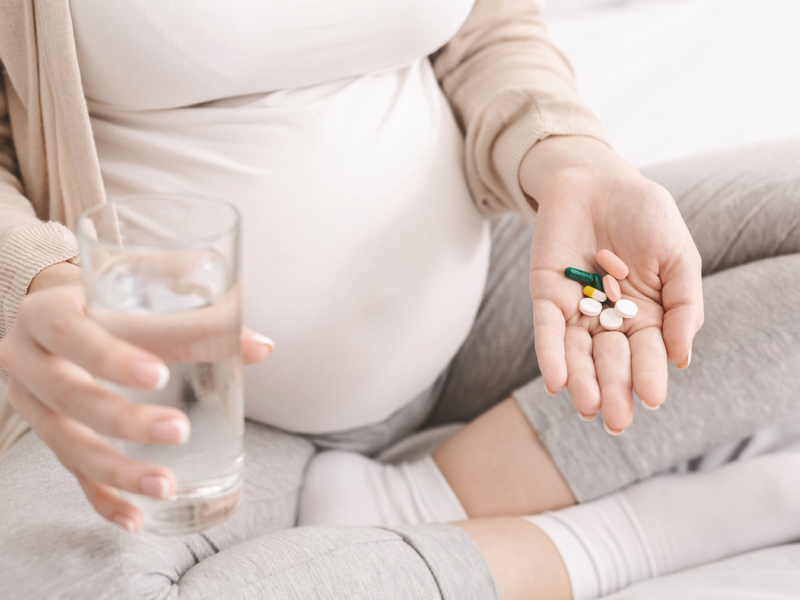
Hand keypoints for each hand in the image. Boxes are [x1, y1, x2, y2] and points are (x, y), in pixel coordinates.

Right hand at [0, 262, 273, 530]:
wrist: (57, 308)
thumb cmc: (111, 296)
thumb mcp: (142, 286)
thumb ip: (198, 312)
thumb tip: (261, 347)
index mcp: (48, 311)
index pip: (75, 334)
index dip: (114, 357)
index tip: (158, 375)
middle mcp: (29, 359)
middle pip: (69, 396)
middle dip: (124, 419)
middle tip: (178, 430)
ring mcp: (33, 403)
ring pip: (67, 444)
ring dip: (117, 471)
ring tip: (165, 487)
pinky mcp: (48, 434)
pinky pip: (71, 473)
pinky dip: (104, 499)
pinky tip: (136, 519)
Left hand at [520, 136, 702, 432]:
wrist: (600, 180)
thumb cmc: (646, 217)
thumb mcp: (678, 257)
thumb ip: (683, 306)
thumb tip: (683, 359)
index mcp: (646, 315)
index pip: (648, 353)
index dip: (649, 375)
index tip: (652, 399)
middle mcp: (610, 320)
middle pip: (610, 361)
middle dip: (614, 389)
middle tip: (616, 422)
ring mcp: (576, 309)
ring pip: (577, 352)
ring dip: (581, 380)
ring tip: (586, 407)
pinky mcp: (546, 294)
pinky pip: (547, 329)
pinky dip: (551, 353)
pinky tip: (555, 380)